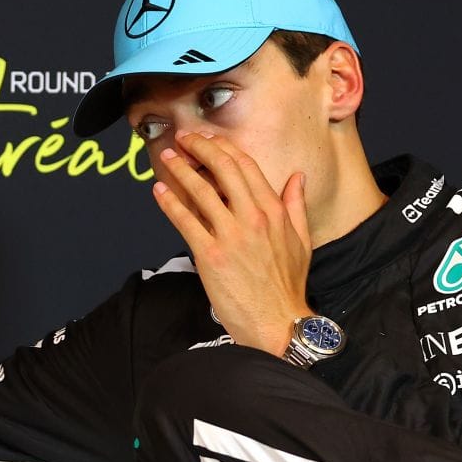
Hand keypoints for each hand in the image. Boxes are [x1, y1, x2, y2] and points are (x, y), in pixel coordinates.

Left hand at [151, 134, 312, 353]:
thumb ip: (296, 205)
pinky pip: (185, 220)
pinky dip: (170, 202)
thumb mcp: (302, 240)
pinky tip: (159, 190)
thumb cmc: (288, 285)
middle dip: (199, 148)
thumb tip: (297, 177)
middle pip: (222, 169)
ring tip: (167, 158)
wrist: (277, 321)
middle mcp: (253, 217)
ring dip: (180, 170)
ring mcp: (230, 235)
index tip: (209, 140)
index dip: (223, 148)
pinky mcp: (210, 255)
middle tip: (183, 140)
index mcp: (274, 211)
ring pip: (200, 191)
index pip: (245, 166)